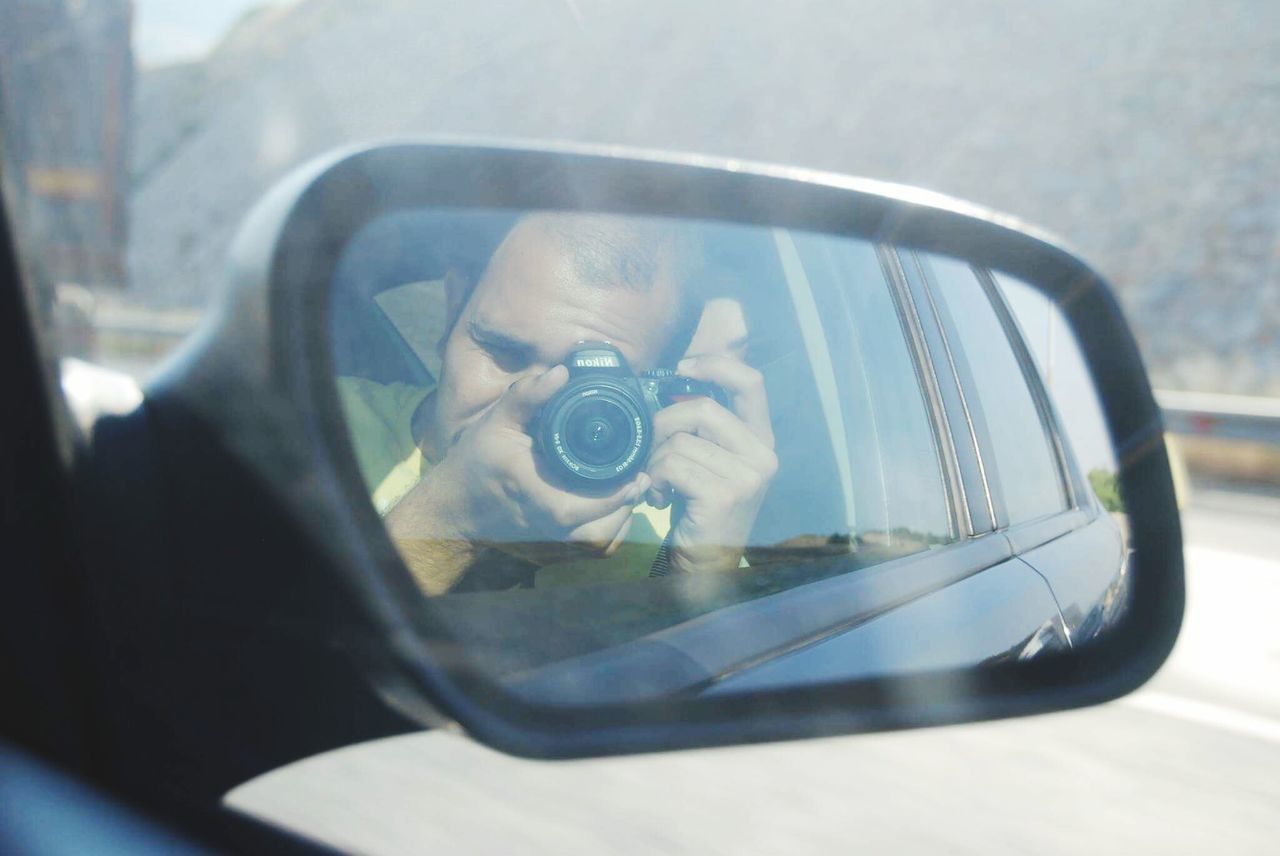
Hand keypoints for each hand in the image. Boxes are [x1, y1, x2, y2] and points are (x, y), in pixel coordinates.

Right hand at [386, 365, 647, 590]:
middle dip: (631, 498)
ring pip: (605, 535)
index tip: (642, 469)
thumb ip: (529, 395)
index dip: (626, 488)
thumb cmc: (475, 462)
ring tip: (633, 482)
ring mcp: (555, 536)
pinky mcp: (555, 540)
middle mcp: (554, 523)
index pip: (599, 503)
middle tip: (644, 471)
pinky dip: (609, 520)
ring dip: (623, 511)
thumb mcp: (498, 421)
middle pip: (611, 522)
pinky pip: (593, 537)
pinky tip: (614, 498)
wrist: (455, 504)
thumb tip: (562, 372)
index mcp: (544, 496)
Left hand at [645, 354, 776, 573]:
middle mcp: (763, 455)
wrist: (705, 565)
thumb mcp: (710, 460)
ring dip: (656, 462)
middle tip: (651, 450)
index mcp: (762, 440)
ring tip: (660, 484)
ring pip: (680, 441)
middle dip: (663, 424)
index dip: (716, 365)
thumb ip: (704, 427)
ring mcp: (748, 475)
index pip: (751, 382)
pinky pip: (673, 465)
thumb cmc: (700, 509)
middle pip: (702, 408)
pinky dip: (655, 479)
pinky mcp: (725, 494)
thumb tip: (673, 385)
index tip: (683, 368)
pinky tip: (659, 497)